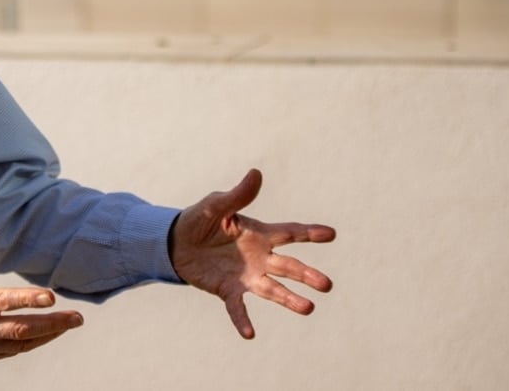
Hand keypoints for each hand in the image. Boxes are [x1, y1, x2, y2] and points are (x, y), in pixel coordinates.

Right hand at [0, 227, 83, 369]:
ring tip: (68, 324)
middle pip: (18, 329)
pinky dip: (28, 345)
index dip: (27, 299)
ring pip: (17, 344)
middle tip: (77, 317)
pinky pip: (7, 354)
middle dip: (51, 324)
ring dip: (46, 335)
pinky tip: (43, 336)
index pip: (0, 302)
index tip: (51, 296)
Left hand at [170, 169, 335, 338]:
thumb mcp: (216, 205)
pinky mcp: (228, 290)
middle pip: (288, 267)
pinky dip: (243, 320)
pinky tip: (249, 334)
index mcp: (259, 234)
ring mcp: (246, 276)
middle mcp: (259, 257)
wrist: (177, 243)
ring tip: (308, 308)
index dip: (310, 233)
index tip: (331, 234)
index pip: (289, 233)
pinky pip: (238, 307)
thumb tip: (256, 173)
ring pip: (273, 289)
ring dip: (289, 299)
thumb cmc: (200, 220)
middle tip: (326, 285)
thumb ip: (237, 195)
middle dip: (307, 275)